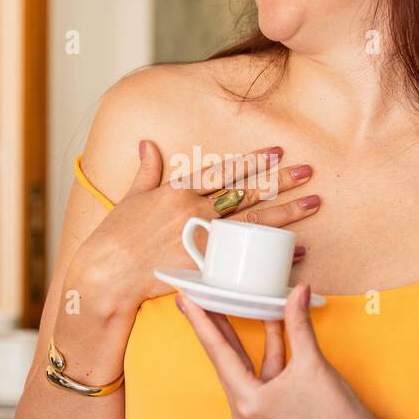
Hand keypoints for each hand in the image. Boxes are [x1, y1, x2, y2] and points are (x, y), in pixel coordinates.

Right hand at [74, 141, 320, 314]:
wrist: (105, 274)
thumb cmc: (114, 237)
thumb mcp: (131, 197)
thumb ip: (146, 171)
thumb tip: (146, 144)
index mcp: (176, 191)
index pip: (222, 172)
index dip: (251, 161)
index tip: (276, 152)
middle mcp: (192, 212)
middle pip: (245, 194)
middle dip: (279, 182)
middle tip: (309, 171)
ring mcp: (199, 239)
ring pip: (251, 223)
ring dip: (285, 213)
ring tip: (313, 203)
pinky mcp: (202, 266)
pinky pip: (245, 258)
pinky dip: (270, 254)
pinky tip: (295, 249)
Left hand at [175, 282, 380, 418]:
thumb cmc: (334, 414)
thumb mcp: (312, 363)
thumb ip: (298, 324)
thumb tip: (297, 291)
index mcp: (247, 401)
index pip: (217, 353)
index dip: (202, 322)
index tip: (186, 300)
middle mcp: (245, 409)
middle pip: (224, 358)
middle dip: (215, 326)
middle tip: (198, 298)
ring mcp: (256, 411)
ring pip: (243, 363)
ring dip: (240, 335)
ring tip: (226, 304)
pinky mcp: (270, 408)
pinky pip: (261, 371)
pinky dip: (266, 349)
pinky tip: (268, 323)